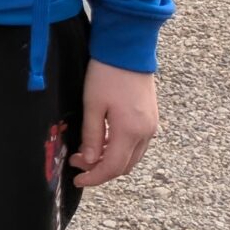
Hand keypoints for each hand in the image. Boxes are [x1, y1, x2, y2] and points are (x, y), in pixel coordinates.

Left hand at [71, 62, 158, 187]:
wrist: (129, 50)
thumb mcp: (92, 105)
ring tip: (87, 153)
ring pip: (132, 157)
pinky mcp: (151, 118)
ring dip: (111, 160)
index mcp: (130, 131)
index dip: (94, 177)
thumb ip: (92, 136)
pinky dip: (120, 149)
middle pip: (125, 166)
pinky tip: (103, 141)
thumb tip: (89, 162)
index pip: (113, 167)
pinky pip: (137, 144)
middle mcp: (146, 133)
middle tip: (77, 163)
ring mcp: (151, 126)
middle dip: (101, 170)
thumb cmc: (107, 74)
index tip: (77, 179)